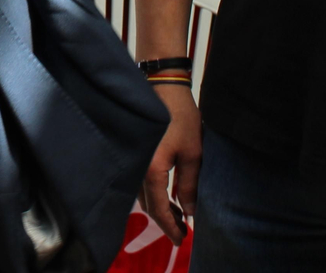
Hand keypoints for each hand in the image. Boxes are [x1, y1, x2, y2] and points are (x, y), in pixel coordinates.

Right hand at [140, 85, 201, 243]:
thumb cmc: (179, 117)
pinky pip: (140, 182)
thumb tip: (188, 211)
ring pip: (142, 194)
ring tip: (177, 213)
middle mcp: (137, 169)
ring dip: (158, 207)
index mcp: (151, 171)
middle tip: (181, 231)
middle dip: (165, 220)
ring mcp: (133, 160)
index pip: (159, 209)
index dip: (170, 227)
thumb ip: (189, 185)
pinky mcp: (134, 152)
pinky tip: (165, 193)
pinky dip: (152, 193)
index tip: (182, 240)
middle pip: (148, 205)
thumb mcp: (192, 153)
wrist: (161, 85)